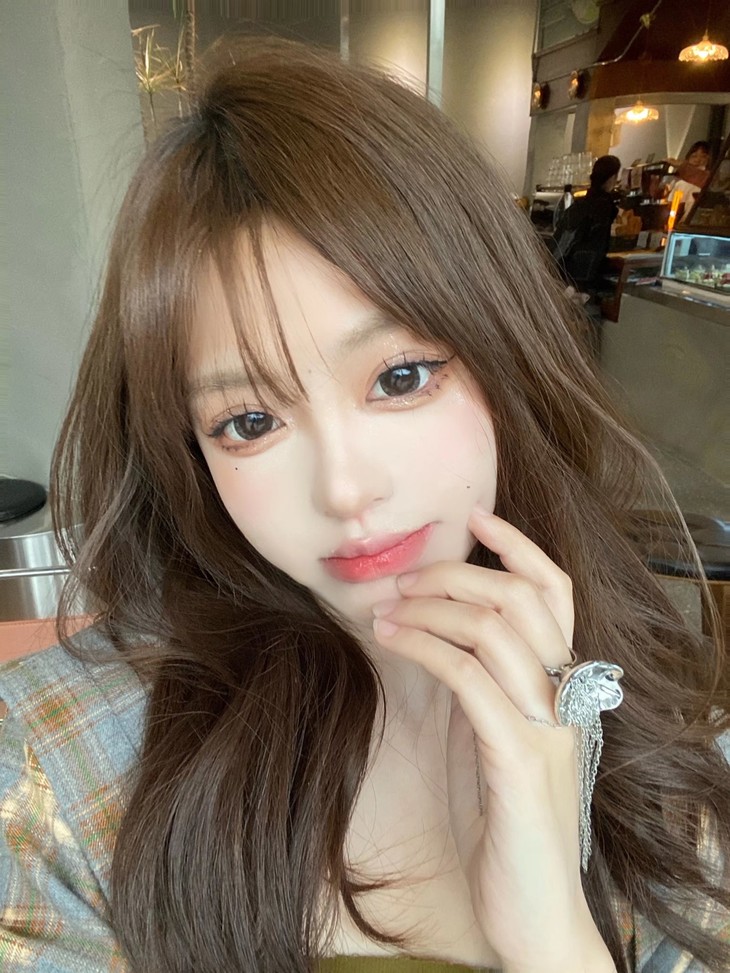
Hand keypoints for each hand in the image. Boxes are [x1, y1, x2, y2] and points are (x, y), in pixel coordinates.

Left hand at [372, 508, 614, 972]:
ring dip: (432, 607)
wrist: (534, 917)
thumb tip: (435, 634)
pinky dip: (425, 646)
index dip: (520, 547)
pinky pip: (470, 679)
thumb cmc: (507, 828)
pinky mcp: (520, 762)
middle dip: (457, 573)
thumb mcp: (496, 743)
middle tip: (405, 580)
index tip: (477, 516)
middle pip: (522, 599)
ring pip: (496, 630)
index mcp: (564, 689)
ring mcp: (546, 729)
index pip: (556, 594)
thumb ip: (483, 689)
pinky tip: (390, 641)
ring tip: (386, 610)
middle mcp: (565, 698)